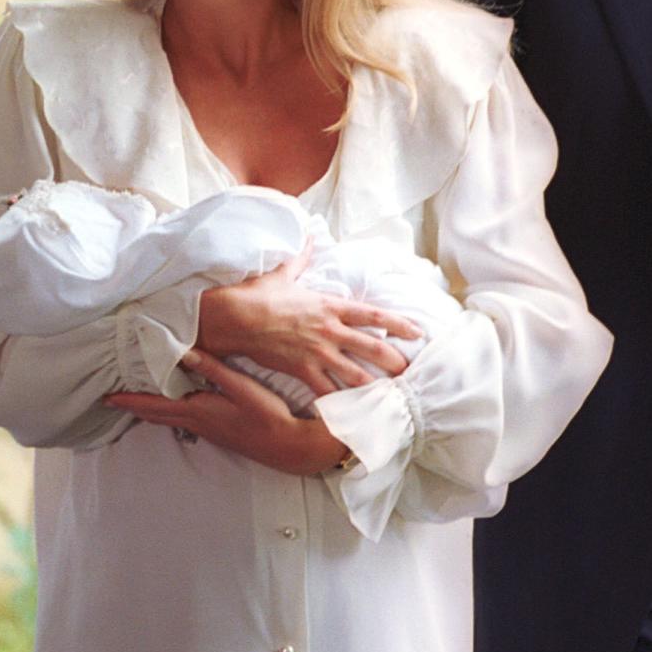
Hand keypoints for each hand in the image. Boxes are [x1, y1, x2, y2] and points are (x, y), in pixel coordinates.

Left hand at [104, 355, 352, 474]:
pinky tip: (174, 409)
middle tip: (112, 401)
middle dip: (134, 407)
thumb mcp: (241, 387)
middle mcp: (198, 423)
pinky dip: (169, 414)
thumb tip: (183, 353)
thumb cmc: (267, 415)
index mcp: (198, 411)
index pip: (155, 404)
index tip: (108, 398)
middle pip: (157, 415)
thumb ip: (213, 369)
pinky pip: (183, 421)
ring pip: (169, 419)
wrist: (288, 446)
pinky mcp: (218, 432)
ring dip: (150, 411)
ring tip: (136, 404)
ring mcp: (208, 430)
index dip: (130, 400)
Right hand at [194, 250, 421, 396]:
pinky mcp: (301, 369)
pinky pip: (326, 391)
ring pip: (355, 374)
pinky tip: (352, 413)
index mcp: (330, 306)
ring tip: (390, 397)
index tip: (417, 332)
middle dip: (395, 362)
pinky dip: (340, 403)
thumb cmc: (258, 295)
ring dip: (374, 387)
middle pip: (372, 348)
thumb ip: (300, 258)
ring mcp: (317, 352)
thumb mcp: (283, 273)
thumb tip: (308, 237)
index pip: (373, 315)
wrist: (234, 318)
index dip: (398, 324)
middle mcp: (329, 330)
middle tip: (410, 372)